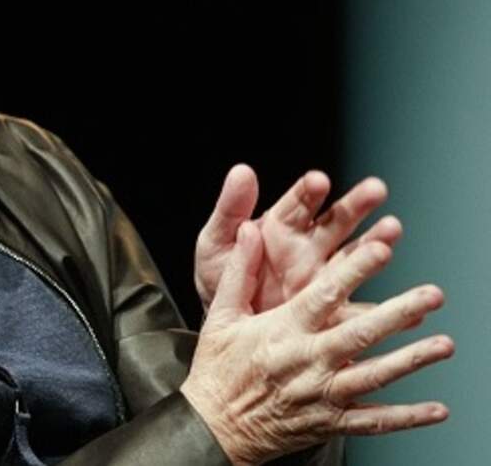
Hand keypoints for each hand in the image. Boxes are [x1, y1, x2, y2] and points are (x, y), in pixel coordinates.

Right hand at [182, 222, 452, 464]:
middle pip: (359, 335)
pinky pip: (374, 421)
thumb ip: (241, 272)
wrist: (213, 427)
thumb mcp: (221, 317)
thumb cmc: (218, 370)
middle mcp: (305, 362)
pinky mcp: (329, 422)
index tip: (380, 250)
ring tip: (444, 344)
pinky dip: (407, 416)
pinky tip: (436, 408)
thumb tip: (250, 230)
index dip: (354, 271)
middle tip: (431, 294)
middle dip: (398, 313)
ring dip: (411, 360)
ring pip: (373, 376)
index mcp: (281, 332)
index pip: (323, 295)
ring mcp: (320, 395)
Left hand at [195, 165, 400, 312]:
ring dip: (374, 243)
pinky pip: (360, 310)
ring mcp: (324, 278)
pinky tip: (405, 303)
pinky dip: (383, 308)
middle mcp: (309, 247)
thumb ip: (230, 210)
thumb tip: (241, 170)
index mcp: (280, 227)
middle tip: (375, 190)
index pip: (299, 202)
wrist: (225, 327)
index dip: (309, 191)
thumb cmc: (218, 279)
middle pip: (337, 220)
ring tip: (390, 231)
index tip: (318, 181)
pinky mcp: (332, 311)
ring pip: (355, 256)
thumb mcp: (215, 244)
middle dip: (355, 204)